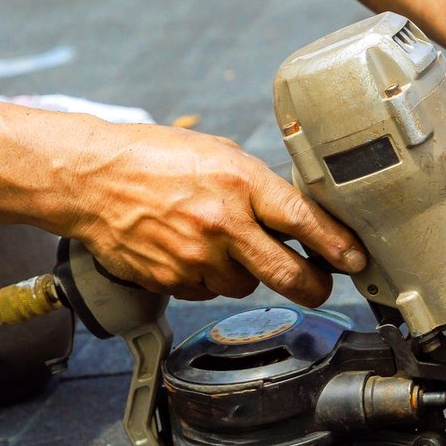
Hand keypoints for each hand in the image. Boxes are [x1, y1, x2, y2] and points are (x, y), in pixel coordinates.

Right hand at [66, 124, 367, 304]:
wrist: (90, 180)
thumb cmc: (152, 158)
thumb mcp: (216, 154)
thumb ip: (256, 186)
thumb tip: (296, 217)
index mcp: (238, 182)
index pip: (302, 220)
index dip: (336, 245)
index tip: (356, 260)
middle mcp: (221, 223)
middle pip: (286, 273)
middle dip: (313, 285)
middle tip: (322, 285)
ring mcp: (195, 257)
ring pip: (244, 286)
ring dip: (246, 274)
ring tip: (222, 244)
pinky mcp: (173, 281)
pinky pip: (208, 291)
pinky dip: (208, 278)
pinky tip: (190, 250)